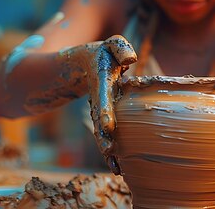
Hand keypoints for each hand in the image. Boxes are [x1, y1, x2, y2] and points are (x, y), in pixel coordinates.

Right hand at [85, 35, 136, 174]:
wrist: (83, 65)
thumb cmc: (104, 53)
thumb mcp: (111, 44)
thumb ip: (120, 47)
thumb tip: (131, 60)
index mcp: (100, 81)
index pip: (102, 96)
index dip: (104, 111)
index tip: (108, 126)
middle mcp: (98, 99)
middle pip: (99, 120)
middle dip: (104, 137)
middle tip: (110, 152)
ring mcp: (99, 110)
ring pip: (102, 133)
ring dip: (107, 151)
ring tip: (117, 168)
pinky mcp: (104, 118)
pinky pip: (107, 136)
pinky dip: (111, 152)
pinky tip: (118, 168)